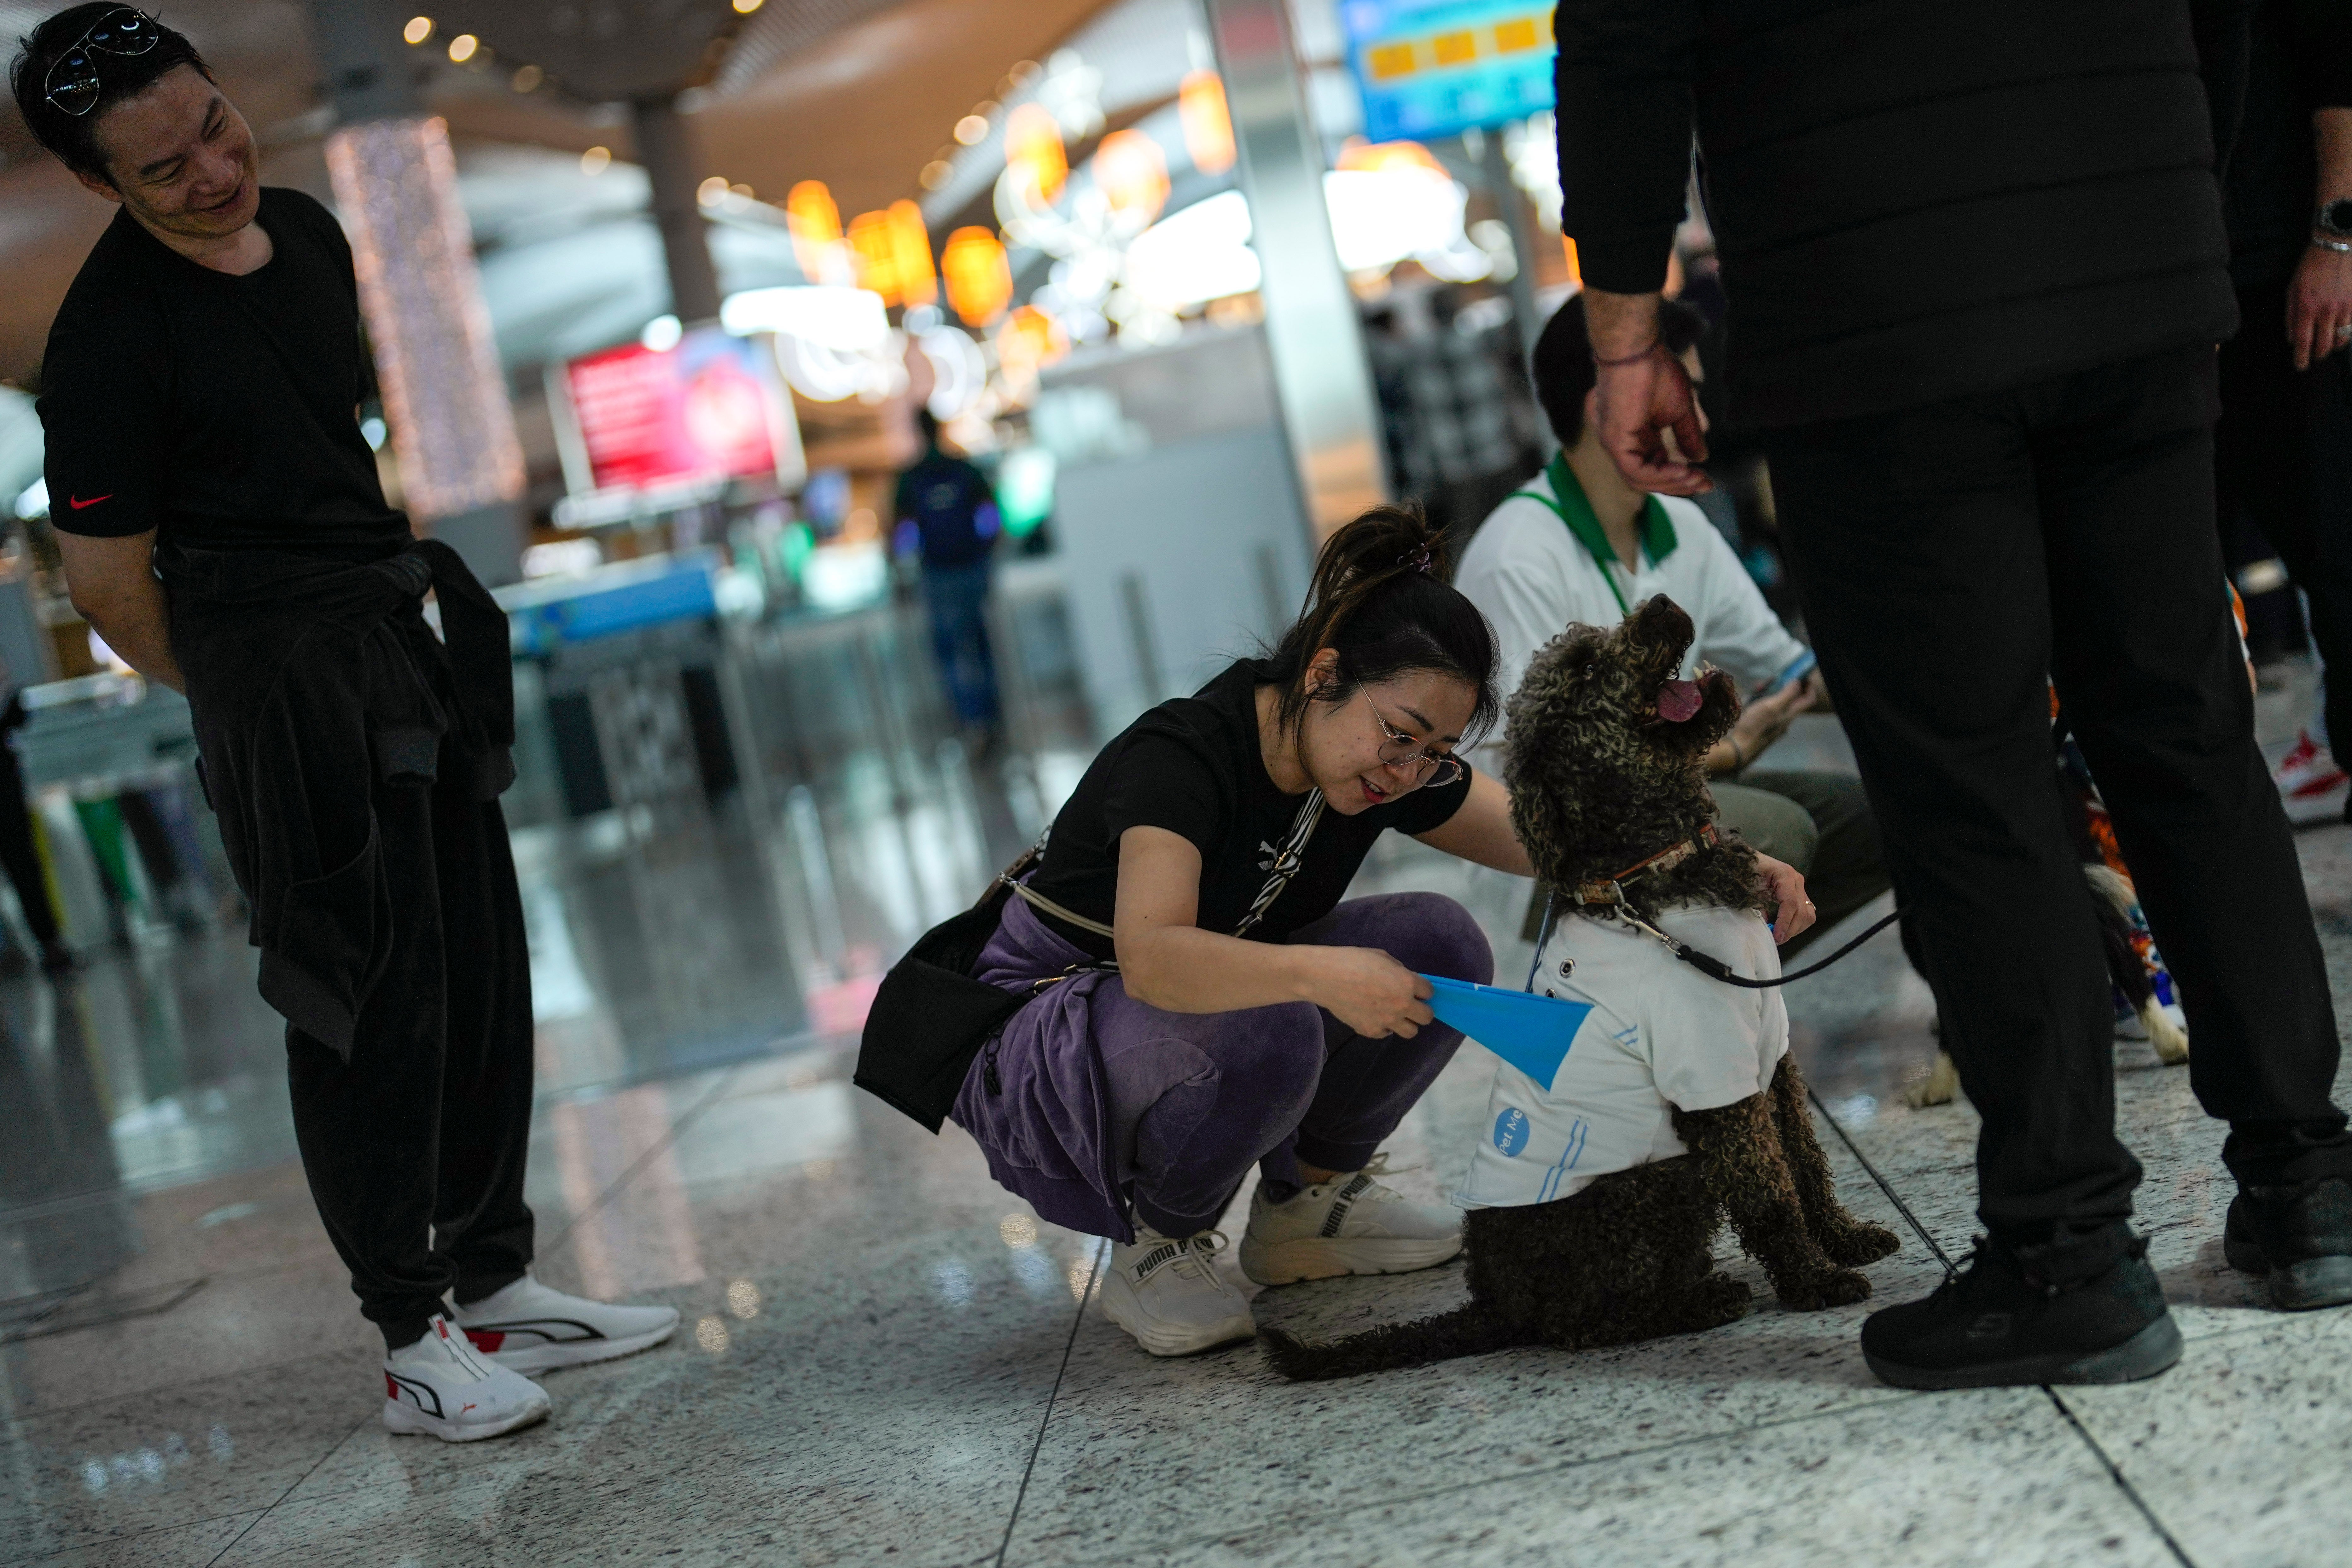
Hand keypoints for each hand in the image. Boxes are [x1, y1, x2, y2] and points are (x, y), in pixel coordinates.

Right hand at [1307, 946, 1435, 1038]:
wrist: (1324, 977)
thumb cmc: (1352, 960)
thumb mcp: (1382, 957)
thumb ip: (1400, 971)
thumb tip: (1408, 982)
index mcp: (1406, 983)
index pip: (1429, 992)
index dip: (1422, 989)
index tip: (1415, 988)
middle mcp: (1401, 1005)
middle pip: (1427, 1017)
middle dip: (1421, 1009)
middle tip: (1409, 1003)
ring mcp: (1386, 1021)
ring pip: (1411, 1032)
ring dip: (1406, 1022)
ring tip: (1394, 1013)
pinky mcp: (1370, 1031)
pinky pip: (1386, 1033)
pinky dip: (1384, 1026)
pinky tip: (1374, 1014)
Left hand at [1593, 348, 1712, 495]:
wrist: (1638, 350)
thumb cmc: (1656, 370)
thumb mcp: (1680, 410)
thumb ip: (1687, 435)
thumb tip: (1701, 457)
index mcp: (1635, 436)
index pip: (1655, 468)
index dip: (1680, 477)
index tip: (1706, 478)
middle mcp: (1622, 443)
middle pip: (1647, 478)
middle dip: (1678, 485)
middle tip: (1705, 484)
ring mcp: (1615, 443)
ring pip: (1640, 480)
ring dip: (1672, 483)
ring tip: (1696, 478)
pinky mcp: (1613, 441)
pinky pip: (1635, 471)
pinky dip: (1660, 475)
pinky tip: (1683, 471)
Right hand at [1711, 676, 1815, 773]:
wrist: (1737, 749)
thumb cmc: (1755, 727)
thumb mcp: (1772, 707)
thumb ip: (1787, 694)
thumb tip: (1798, 682)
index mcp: (1790, 715)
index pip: (1808, 699)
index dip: (1808, 686)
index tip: (1801, 675)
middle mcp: (1783, 719)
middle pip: (1790, 699)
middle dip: (1782, 686)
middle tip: (1773, 679)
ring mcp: (1771, 723)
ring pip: (1775, 703)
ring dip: (1768, 692)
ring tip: (1757, 688)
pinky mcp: (1760, 726)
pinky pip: (1764, 710)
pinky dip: (1759, 701)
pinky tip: (1749, 699)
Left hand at [1754, 853, 1814, 944]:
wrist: (1745, 860)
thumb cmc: (1744, 871)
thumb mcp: (1748, 888)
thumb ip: (1757, 907)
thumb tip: (1767, 927)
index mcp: (1784, 874)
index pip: (1790, 904)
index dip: (1785, 923)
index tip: (1777, 937)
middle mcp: (1796, 880)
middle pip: (1802, 912)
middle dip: (1790, 930)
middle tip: (1776, 940)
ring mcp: (1799, 886)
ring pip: (1808, 915)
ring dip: (1795, 928)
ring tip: (1779, 935)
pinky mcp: (1798, 893)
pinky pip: (1804, 912)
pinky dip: (1796, 923)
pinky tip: (1784, 928)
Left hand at [2287, 243, 2351, 369]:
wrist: (2334, 248)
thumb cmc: (2309, 268)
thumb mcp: (2292, 291)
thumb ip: (2291, 316)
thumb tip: (2292, 338)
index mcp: (2306, 308)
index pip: (2303, 342)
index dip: (2301, 358)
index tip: (2300, 366)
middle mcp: (2326, 311)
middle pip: (2324, 345)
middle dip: (2318, 355)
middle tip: (2314, 356)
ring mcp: (2344, 307)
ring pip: (2342, 339)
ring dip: (2334, 346)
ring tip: (2328, 344)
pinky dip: (2347, 334)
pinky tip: (2341, 332)